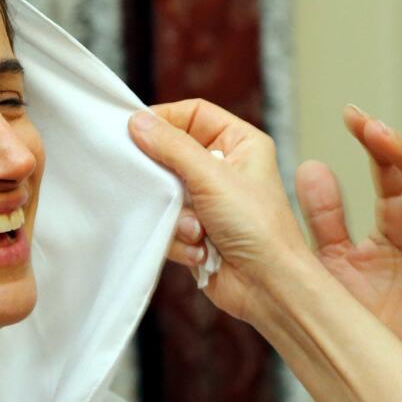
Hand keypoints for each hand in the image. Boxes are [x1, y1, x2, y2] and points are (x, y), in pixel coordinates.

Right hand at [134, 100, 312, 324]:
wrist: (266, 286)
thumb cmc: (259, 229)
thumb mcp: (212, 177)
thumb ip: (172, 147)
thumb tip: (138, 122)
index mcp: (240, 144)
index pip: (193, 114)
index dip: (164, 120)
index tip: (135, 130)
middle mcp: (224, 169)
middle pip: (171, 154)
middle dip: (166, 179)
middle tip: (162, 186)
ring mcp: (207, 201)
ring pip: (164, 192)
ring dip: (176, 216)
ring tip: (197, 230)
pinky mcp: (194, 230)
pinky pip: (165, 222)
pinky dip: (178, 238)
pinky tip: (200, 249)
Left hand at [294, 106, 401, 381]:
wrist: (370, 371)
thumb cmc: (355, 317)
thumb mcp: (329, 260)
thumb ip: (323, 217)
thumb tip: (309, 165)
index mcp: (391, 221)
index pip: (388, 169)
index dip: (374, 141)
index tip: (351, 114)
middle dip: (397, 148)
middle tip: (371, 127)